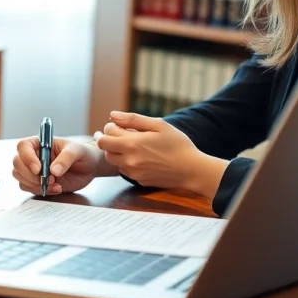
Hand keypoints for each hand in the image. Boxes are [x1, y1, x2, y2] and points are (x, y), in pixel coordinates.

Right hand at [12, 137, 106, 195]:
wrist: (89, 168)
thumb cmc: (83, 153)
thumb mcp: (77, 151)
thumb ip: (66, 158)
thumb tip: (53, 171)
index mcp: (40, 143)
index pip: (23, 146)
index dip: (27, 157)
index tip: (39, 168)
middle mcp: (34, 155)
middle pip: (17, 163)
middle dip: (30, 175)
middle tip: (49, 179)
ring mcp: (34, 170)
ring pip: (20, 177)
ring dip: (35, 184)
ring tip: (55, 185)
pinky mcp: (38, 182)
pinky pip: (29, 188)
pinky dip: (40, 191)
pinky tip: (57, 189)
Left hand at [95, 111, 225, 196]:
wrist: (192, 170)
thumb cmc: (178, 144)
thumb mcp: (159, 125)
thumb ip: (133, 119)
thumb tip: (112, 115)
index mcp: (132, 144)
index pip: (104, 137)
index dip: (109, 128)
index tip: (120, 125)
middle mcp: (129, 161)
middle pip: (105, 151)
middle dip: (110, 141)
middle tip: (123, 134)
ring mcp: (133, 173)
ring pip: (114, 162)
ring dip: (117, 152)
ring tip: (134, 145)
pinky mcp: (139, 181)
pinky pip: (125, 170)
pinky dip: (127, 162)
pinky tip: (142, 157)